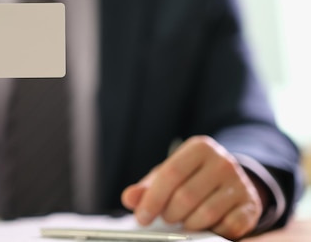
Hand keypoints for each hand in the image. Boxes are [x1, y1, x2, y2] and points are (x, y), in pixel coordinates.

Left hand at [121, 136, 263, 239]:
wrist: (229, 181)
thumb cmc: (191, 178)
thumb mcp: (167, 176)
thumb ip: (146, 187)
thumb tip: (129, 198)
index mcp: (200, 148)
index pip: (170, 174)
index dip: (152, 199)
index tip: (142, 217)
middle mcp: (223, 162)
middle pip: (185, 196)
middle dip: (169, 214)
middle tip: (165, 218)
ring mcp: (240, 184)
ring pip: (205, 214)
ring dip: (188, 224)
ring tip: (183, 221)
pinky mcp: (250, 206)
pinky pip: (226, 227)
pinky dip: (211, 231)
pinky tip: (205, 225)